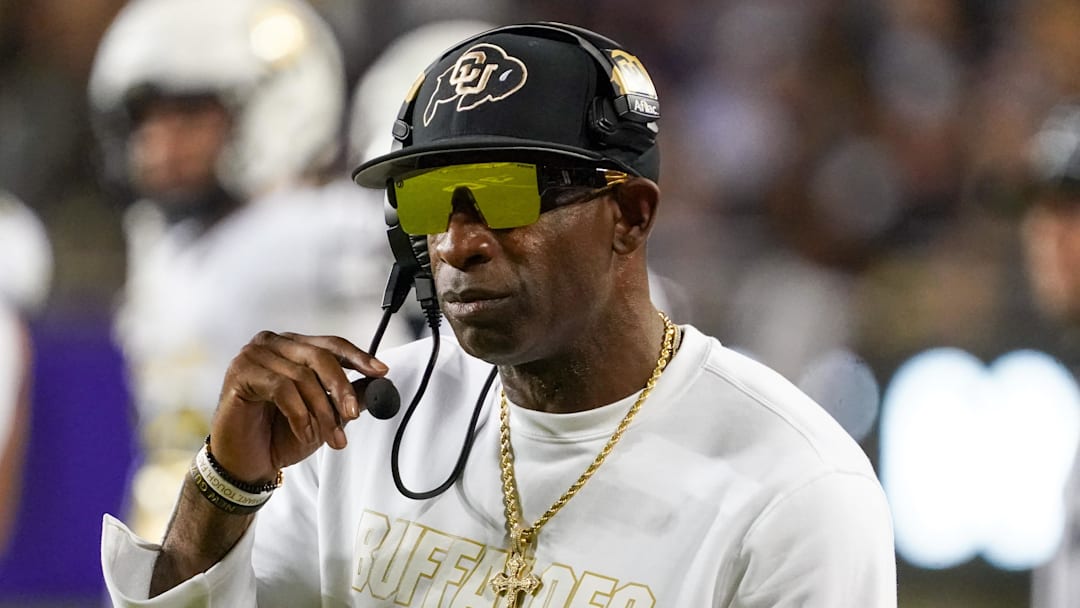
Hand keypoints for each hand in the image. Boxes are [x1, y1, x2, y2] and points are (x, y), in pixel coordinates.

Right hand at [207, 331, 388, 483]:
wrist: (247, 463)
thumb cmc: (280, 435)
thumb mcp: (325, 415)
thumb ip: (348, 397)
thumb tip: (380, 385)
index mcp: (294, 347)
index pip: (331, 344)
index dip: (358, 357)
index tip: (381, 372)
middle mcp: (273, 345)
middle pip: (319, 357)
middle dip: (341, 388)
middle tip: (353, 414)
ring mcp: (254, 355)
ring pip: (302, 376)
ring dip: (322, 412)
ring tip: (331, 438)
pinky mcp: (240, 373)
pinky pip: (281, 389)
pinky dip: (299, 414)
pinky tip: (304, 433)